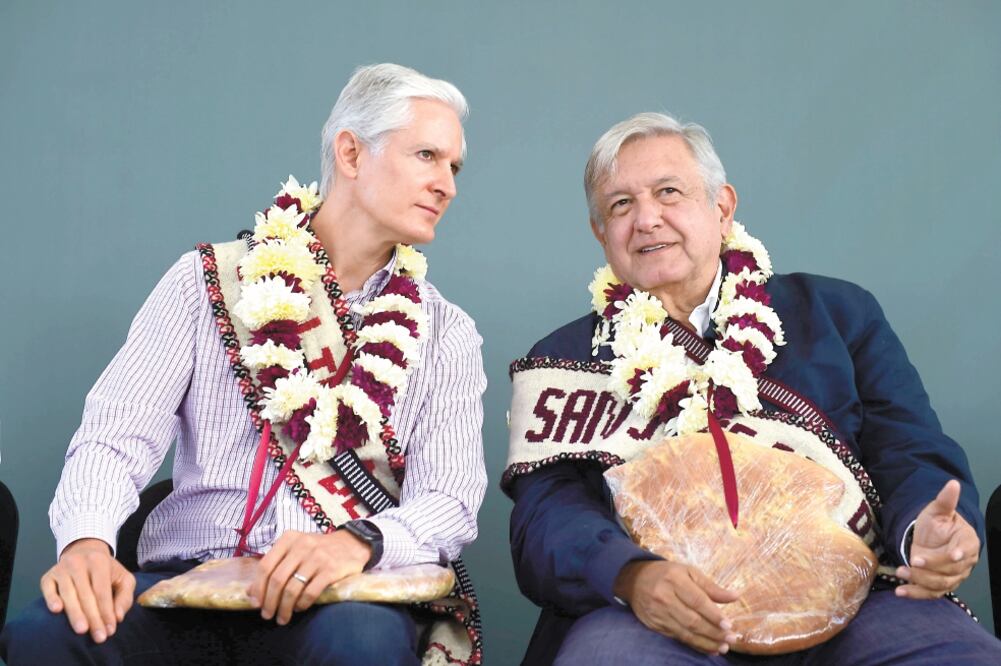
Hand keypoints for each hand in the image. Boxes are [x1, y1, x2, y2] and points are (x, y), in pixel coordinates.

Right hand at [39, 538, 135, 643]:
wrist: (84, 551)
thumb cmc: (106, 570)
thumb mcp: (123, 578)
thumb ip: (124, 597)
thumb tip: (118, 617)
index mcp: (99, 561)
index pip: (102, 591)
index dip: (106, 612)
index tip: (110, 630)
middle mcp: (79, 563)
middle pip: (86, 594)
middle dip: (93, 617)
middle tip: (98, 636)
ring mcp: (61, 569)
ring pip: (68, 593)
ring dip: (75, 613)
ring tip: (82, 630)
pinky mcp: (48, 576)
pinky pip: (48, 588)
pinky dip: (51, 599)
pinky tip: (57, 610)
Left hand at [248, 529, 370, 624]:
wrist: (351, 544)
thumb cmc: (317, 550)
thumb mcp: (296, 549)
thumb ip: (275, 565)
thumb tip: (251, 592)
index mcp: (289, 539)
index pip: (265, 566)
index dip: (258, 588)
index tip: (255, 604)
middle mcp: (302, 545)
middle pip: (277, 579)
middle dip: (269, 602)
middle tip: (268, 615)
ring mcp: (318, 557)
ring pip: (292, 589)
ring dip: (284, 608)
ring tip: (282, 617)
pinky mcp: (331, 569)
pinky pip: (310, 592)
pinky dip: (302, 604)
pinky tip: (300, 608)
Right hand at [613, 560, 738, 654]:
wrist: (634, 580)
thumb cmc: (667, 574)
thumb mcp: (688, 572)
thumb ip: (710, 586)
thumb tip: (735, 597)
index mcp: (675, 579)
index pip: (697, 601)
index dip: (714, 615)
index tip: (729, 625)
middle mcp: (664, 597)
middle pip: (692, 620)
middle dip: (714, 632)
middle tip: (731, 639)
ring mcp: (658, 613)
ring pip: (685, 632)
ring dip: (706, 642)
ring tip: (723, 647)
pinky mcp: (655, 625)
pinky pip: (678, 637)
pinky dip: (695, 644)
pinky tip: (708, 648)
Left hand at [895, 480, 979, 598]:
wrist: (929, 538)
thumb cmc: (936, 524)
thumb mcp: (938, 510)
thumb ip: (945, 500)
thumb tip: (953, 483)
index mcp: (967, 542)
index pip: (966, 550)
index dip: (959, 553)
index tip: (952, 555)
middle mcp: (964, 563)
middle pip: (950, 570)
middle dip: (931, 567)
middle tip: (912, 561)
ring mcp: (952, 576)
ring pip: (940, 583)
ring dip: (920, 580)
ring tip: (901, 573)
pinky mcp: (938, 585)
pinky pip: (930, 593)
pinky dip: (915, 594)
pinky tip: (900, 592)